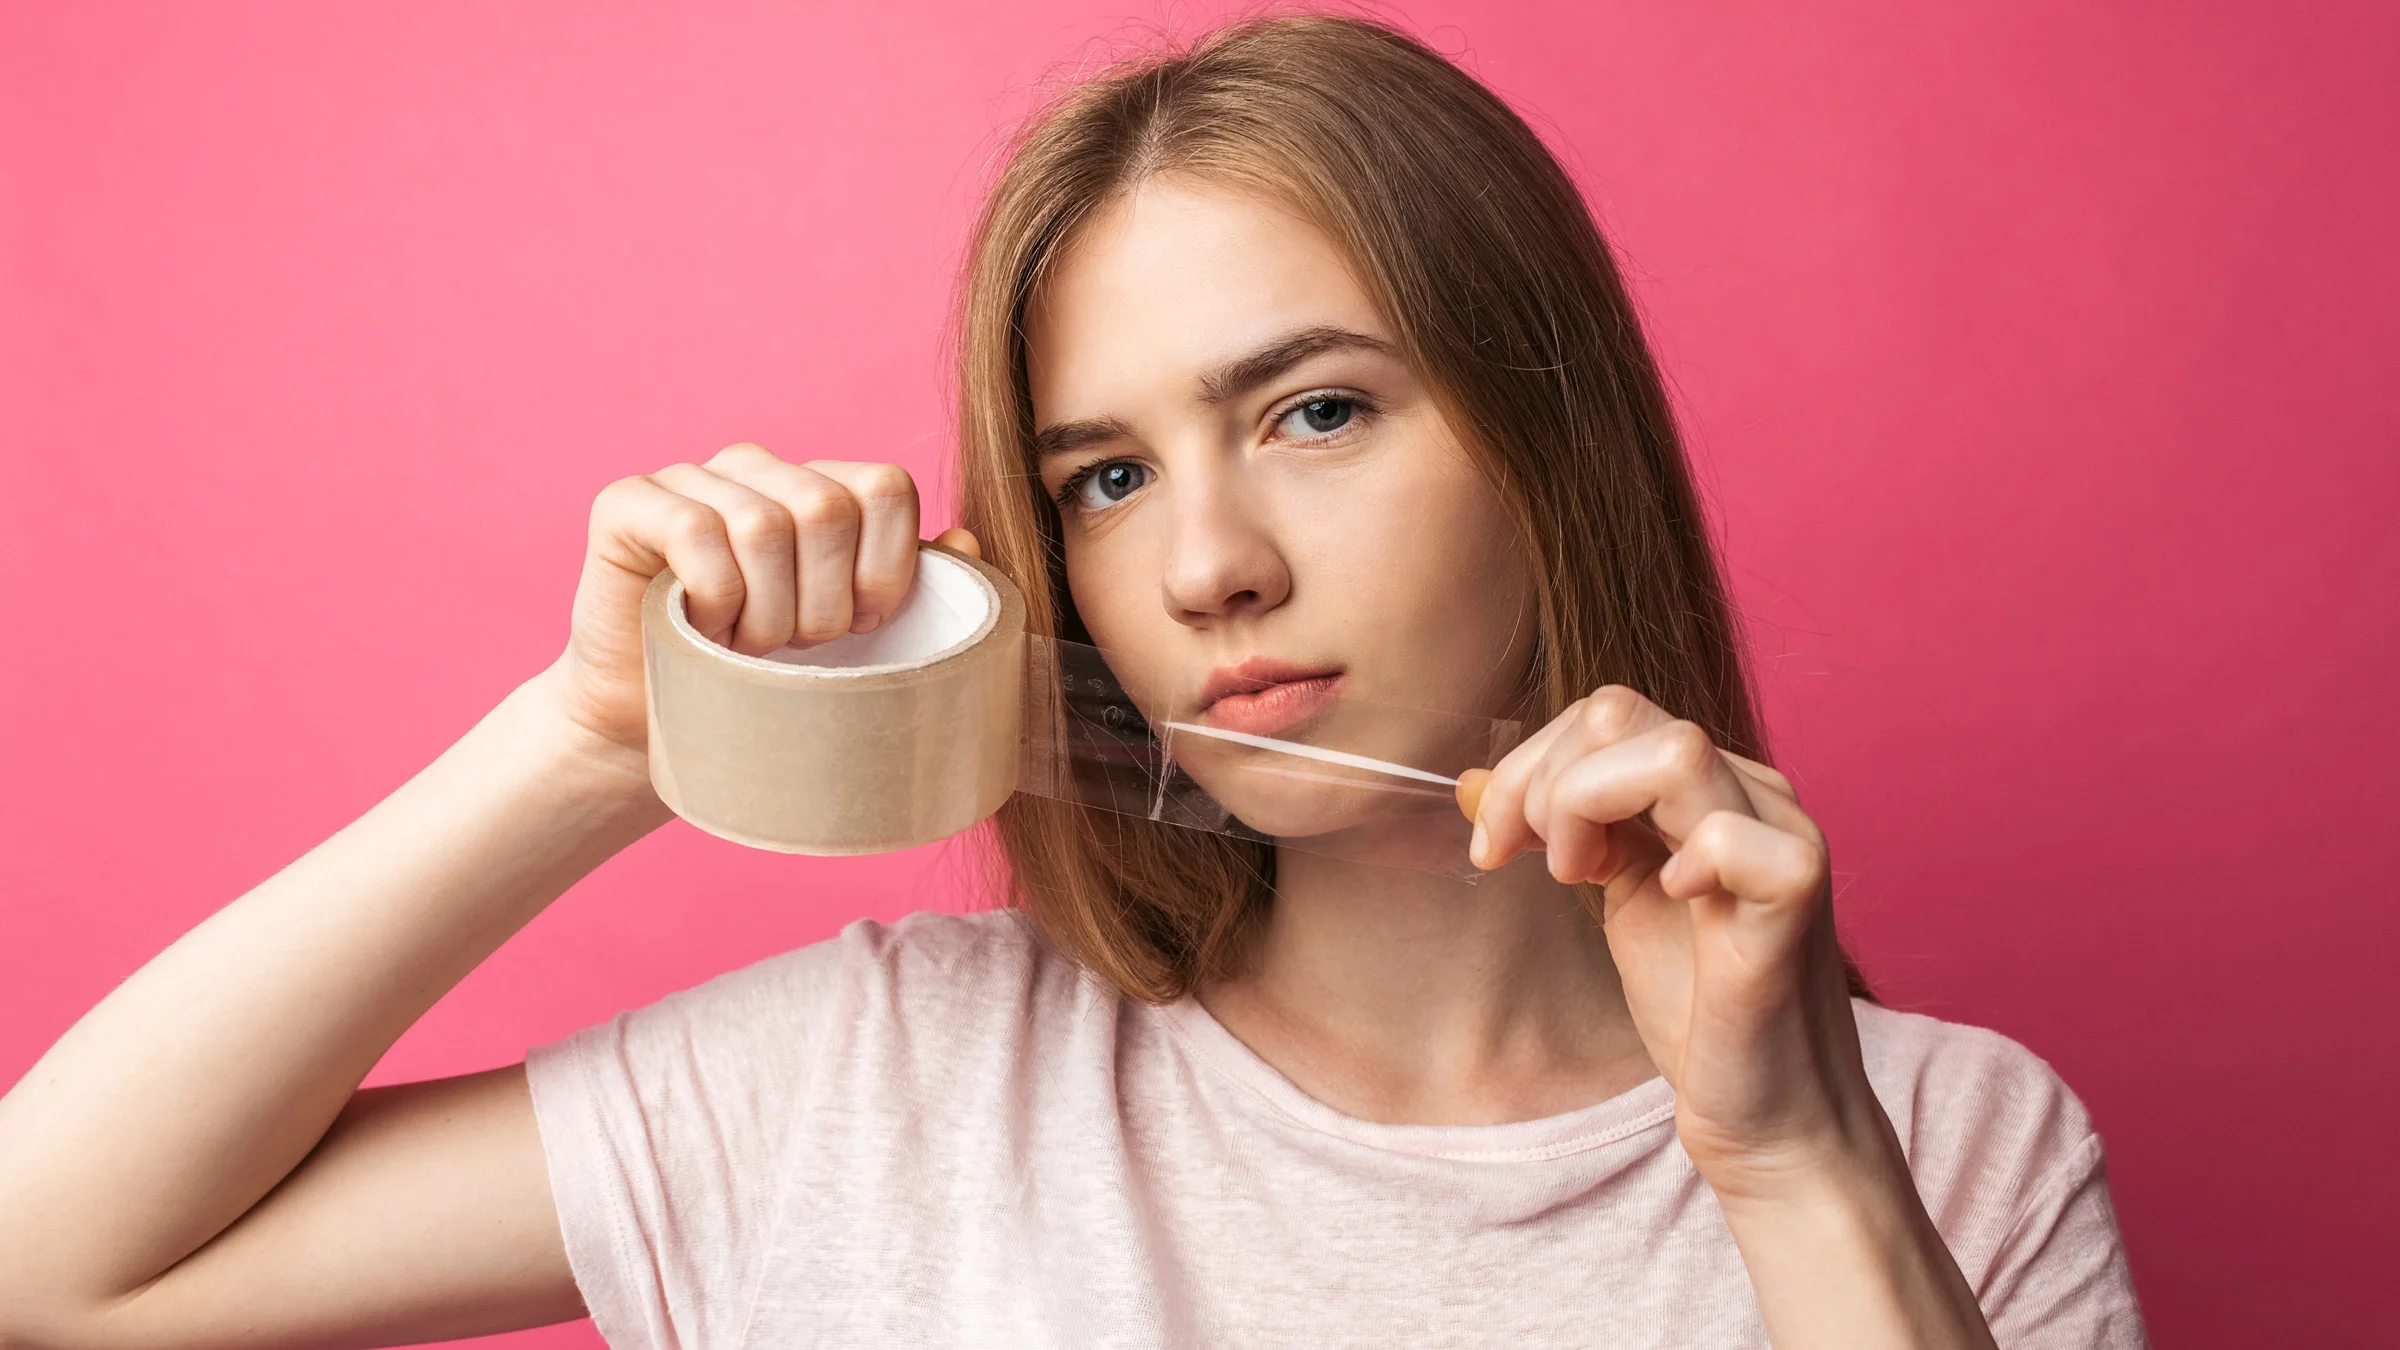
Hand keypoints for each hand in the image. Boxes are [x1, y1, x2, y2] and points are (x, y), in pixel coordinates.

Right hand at [539, 442, 979, 768]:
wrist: (659, 722)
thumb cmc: (765, 681)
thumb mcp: (853, 640)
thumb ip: (911, 586)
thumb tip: (966, 543)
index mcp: (819, 487)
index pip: (885, 487)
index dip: (887, 567)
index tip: (866, 628)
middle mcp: (757, 469)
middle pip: (827, 508)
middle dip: (823, 603)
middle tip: (795, 647)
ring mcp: (690, 478)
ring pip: (763, 526)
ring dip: (764, 613)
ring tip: (748, 649)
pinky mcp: (627, 503)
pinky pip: (693, 533)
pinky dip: (713, 599)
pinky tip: (705, 631)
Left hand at [1456, 687, 1887, 1198]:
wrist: (1771, 1119)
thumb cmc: (1701, 1014)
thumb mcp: (1615, 897)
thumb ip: (1563, 828)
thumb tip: (1470, 782)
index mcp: (1710, 785)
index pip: (1603, 715)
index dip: (1527, 767)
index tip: (1494, 847)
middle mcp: (1754, 793)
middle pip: (1619, 712)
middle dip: (1537, 780)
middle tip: (1526, 864)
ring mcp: (1784, 836)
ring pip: (1674, 749)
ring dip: (1588, 805)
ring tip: (1578, 877)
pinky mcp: (1795, 896)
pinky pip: (1729, 835)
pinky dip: (1683, 860)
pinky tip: (1670, 901)